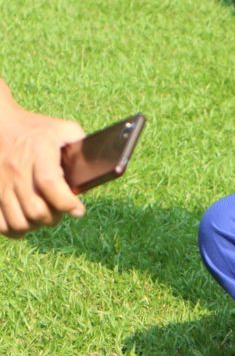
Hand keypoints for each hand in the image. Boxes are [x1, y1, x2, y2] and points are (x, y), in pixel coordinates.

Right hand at [0, 106, 85, 236]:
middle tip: (62, 211)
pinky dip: (15, 230)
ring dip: (36, 226)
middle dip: (55, 217)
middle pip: (36, 210)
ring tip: (45, 215)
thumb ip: (82, 145)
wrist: (0, 126)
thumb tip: (103, 165)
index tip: (79, 210)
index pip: (50, 183)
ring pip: (18, 222)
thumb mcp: (63, 129)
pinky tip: (27, 221)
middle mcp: (17, 170)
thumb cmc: (37, 130)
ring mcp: (1, 184)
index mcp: (38, 153)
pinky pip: (1, 225)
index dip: (66, 202)